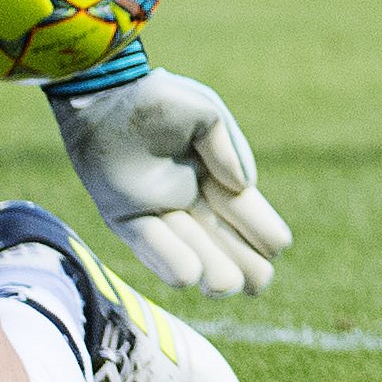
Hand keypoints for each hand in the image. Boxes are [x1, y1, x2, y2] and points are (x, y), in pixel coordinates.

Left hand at [50, 66, 292, 296]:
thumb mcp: (205, 112)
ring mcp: (158, 209)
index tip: (276, 246)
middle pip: (224, 239)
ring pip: (190, 246)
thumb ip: (228, 146)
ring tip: (226, 286)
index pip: (245, 210)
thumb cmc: (158, 97)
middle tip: (258, 283)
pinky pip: (149, 243)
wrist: (105, 94)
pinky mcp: (124, 216)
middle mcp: (190, 197)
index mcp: (215, 172)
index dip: (262, 229)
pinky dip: (169, 259)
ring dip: (210, 267)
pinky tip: (189, 277)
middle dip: (243, 262)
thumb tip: (244, 186)